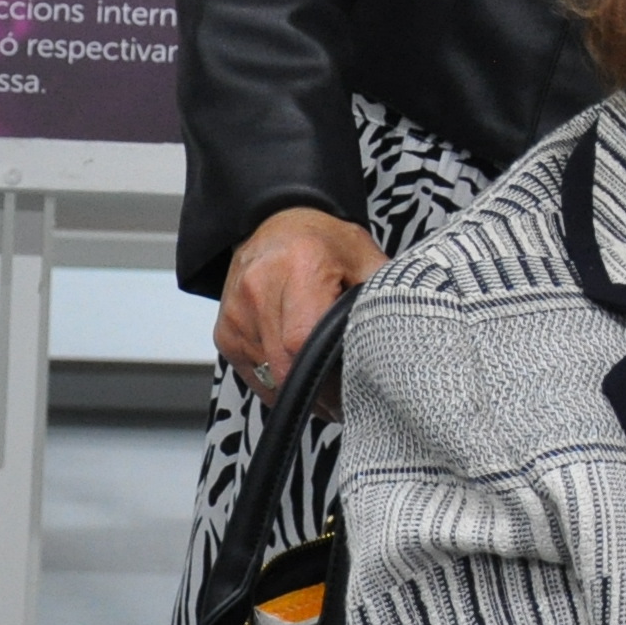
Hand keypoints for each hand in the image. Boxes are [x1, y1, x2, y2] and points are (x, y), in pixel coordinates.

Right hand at [216, 205, 382, 399]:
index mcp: (299, 268)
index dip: (328, 377)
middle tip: (346, 401)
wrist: (276, 223)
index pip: (303, 340)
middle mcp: (259, 290)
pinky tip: (300, 376)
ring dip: (298, 391)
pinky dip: (278, 384)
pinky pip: (254, 377)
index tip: (351, 391)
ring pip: (269, 378)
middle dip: (318, 393)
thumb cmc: (322, 241)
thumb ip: (382, 293)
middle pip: (284, 366)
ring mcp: (237, 315)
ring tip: (327, 389)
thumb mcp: (364, 255)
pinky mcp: (226, 333)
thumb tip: (398, 335)